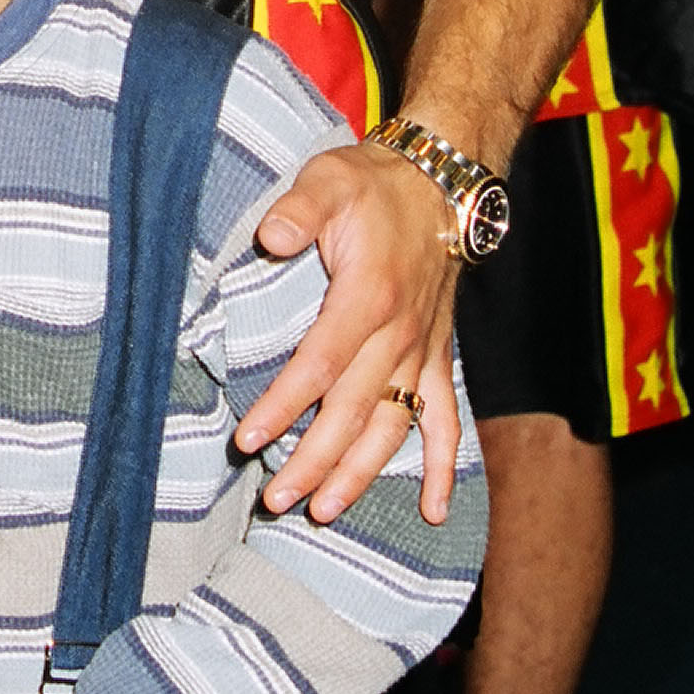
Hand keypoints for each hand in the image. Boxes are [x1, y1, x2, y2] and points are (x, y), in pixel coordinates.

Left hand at [239, 143, 460, 523]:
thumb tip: (270, 234)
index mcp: (369, 298)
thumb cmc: (372, 187)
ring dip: (360, 474)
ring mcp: (421, 353)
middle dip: (314, 461)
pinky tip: (431, 511)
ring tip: (322, 511)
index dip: (284, 405)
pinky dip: (441, 469)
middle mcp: (399, 336)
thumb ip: (299, 210)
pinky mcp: (436, 359)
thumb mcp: (330, 182)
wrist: (438, 186)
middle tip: (275, 499)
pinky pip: (445, 422)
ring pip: (392, 428)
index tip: (248, 438)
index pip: (321, 365)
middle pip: (353, 412)